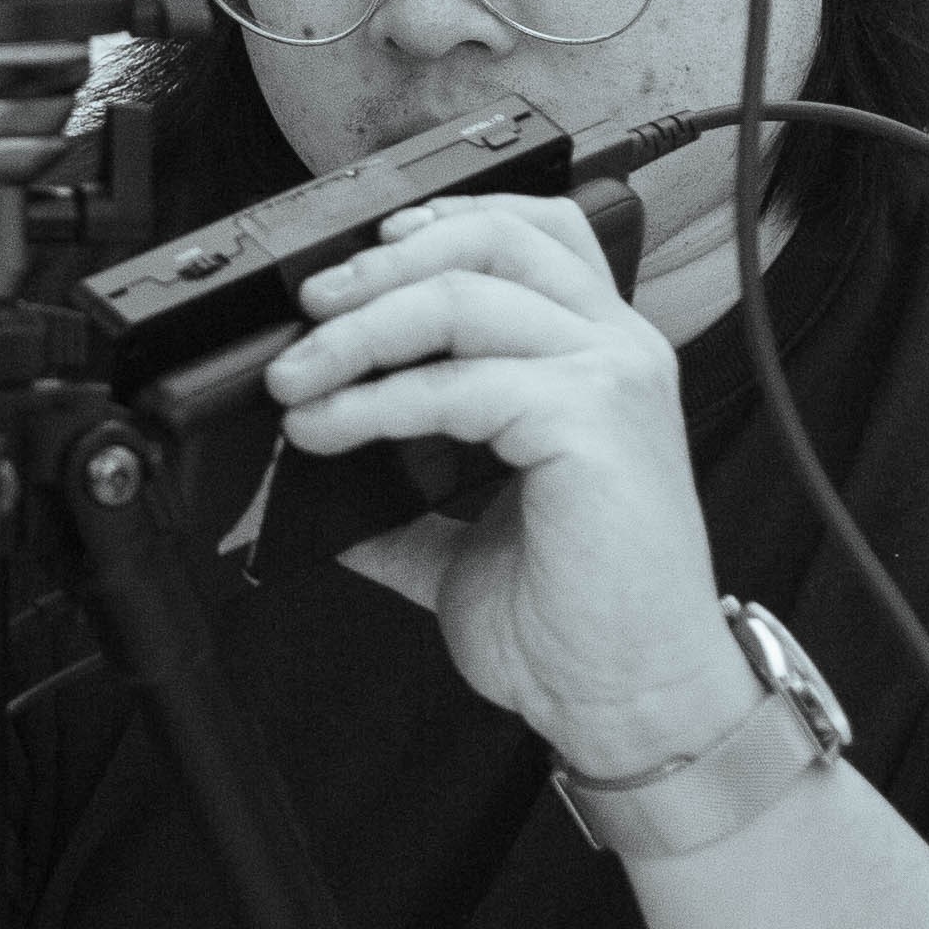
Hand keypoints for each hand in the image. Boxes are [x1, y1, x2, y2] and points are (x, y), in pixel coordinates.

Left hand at [271, 192, 754, 779]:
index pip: (526, 232)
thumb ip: (403, 493)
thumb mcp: (466, 536)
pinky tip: (328, 427)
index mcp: (599, 358)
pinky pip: (458, 382)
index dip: (434, 226)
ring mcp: (611, 378)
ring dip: (358, 330)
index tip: (349, 266)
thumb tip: (313, 470)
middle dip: (379, 265)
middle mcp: (616, 349)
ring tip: (295, 378)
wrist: (633, 702)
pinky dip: (375, 398)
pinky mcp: (592, 420)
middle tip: (304, 314)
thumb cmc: (577, 626)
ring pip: (463, 294)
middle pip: (492, 236)